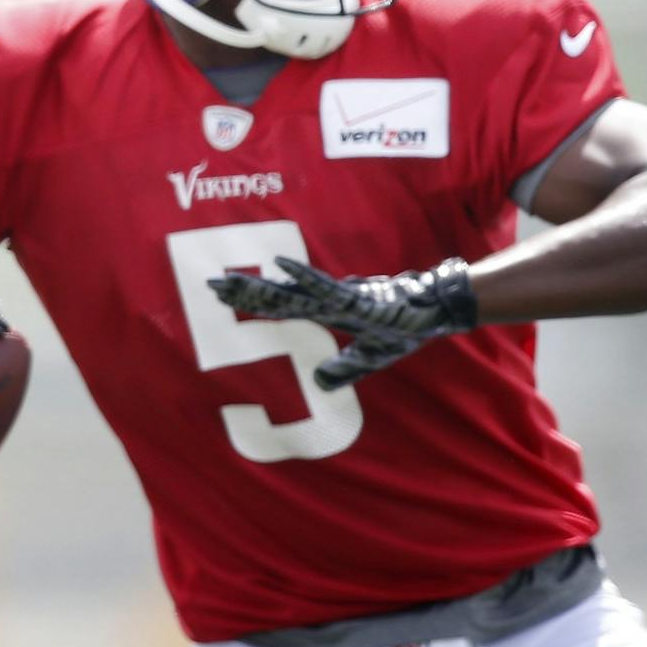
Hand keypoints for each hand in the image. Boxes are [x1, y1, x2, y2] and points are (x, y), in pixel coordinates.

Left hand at [207, 256, 476, 389]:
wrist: (435, 312)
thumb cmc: (403, 328)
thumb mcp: (370, 358)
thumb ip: (343, 368)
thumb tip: (317, 381)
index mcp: (326, 312)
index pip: (280, 305)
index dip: (252, 300)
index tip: (223, 295)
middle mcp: (325, 301)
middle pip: (276, 296)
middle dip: (244, 291)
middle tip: (210, 284)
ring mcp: (338, 298)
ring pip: (291, 291)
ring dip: (261, 284)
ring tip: (232, 279)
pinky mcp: (354, 298)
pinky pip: (324, 286)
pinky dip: (303, 276)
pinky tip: (281, 265)